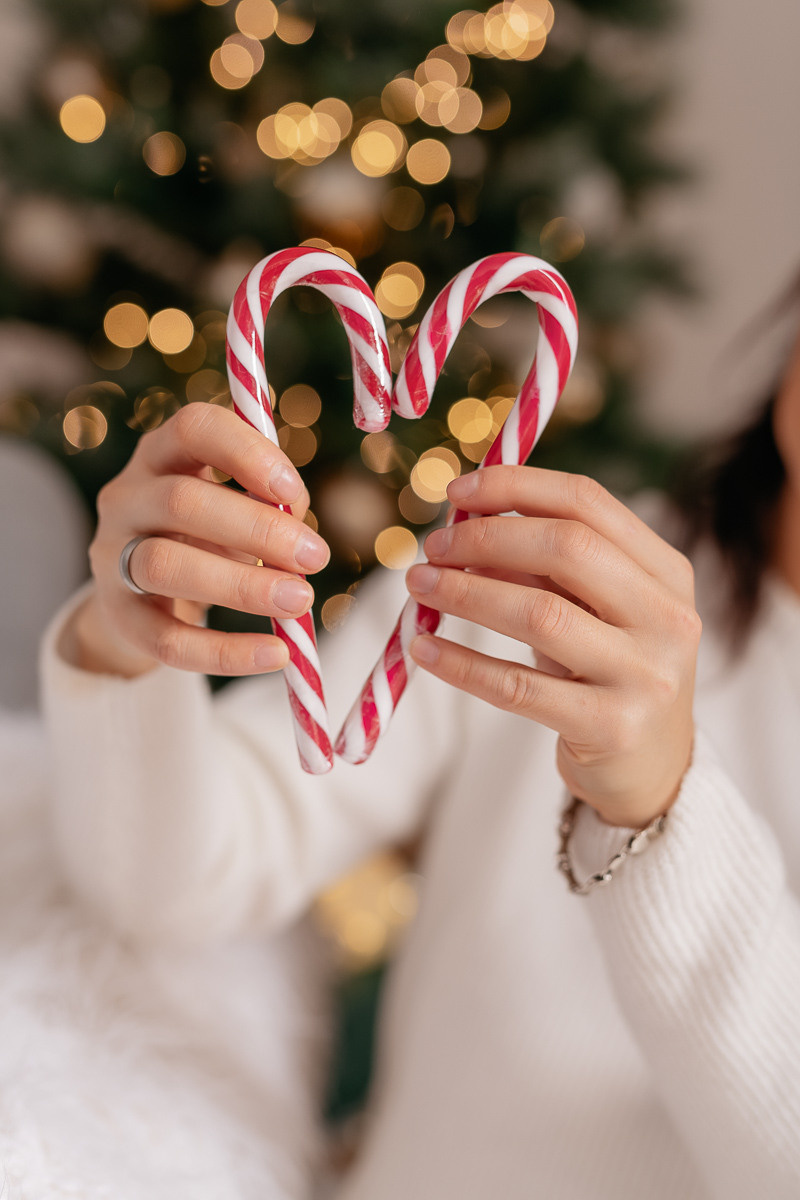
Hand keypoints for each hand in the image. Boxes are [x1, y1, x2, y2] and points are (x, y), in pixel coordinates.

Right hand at [69, 402, 329, 677]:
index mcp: (163, 454)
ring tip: (299, 601)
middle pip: (181, 501)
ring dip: (241, 585)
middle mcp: (128, 496)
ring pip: (166, 565)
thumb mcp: (237, 504)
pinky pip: (167, 640)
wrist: (145, 593)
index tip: (294, 493)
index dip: (246, 454)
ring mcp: (114, 556)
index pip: (193, 428)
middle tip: (316, 557)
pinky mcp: (119, 616)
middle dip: (257, 530)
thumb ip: (270, 503)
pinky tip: (276, 654)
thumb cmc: (208, 532)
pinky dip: (226, 652)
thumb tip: (301, 530)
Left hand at [405, 466, 700, 827]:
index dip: (515, 486)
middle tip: (434, 547)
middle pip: (568, 548)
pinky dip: (462, 663)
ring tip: (420, 586)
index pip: (588, 503)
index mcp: (667, 573)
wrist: (652, 769)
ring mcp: (644, 675)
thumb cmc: (608, 672)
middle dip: (487, 538)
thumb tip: (463, 527)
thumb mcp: (593, 611)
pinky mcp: (612, 729)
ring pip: (539, 614)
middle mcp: (667, 618)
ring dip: (466, 593)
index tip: (457, 491)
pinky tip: (423, 649)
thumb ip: (543, 567)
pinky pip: (518, 686)